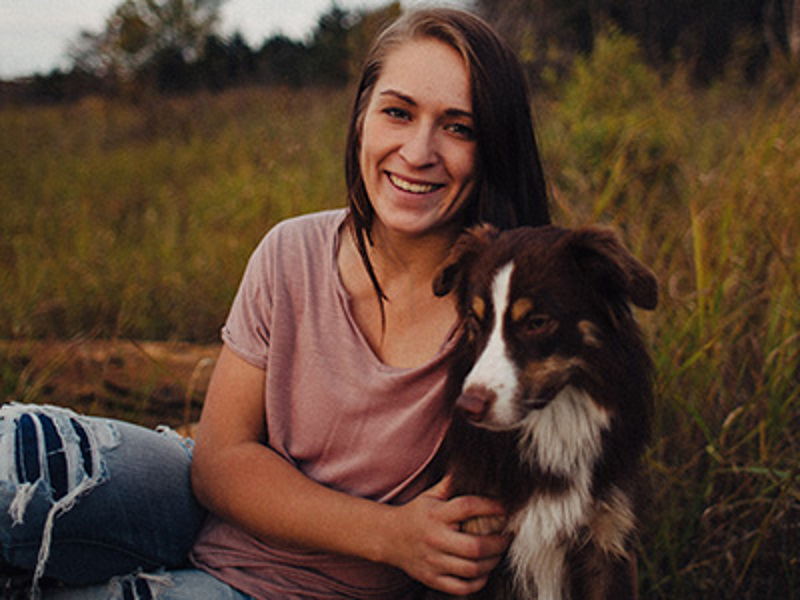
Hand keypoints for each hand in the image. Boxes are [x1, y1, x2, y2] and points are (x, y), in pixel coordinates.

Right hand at [382, 476, 509, 594]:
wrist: (388, 537)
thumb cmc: (415, 514)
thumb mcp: (430, 495)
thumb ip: (451, 483)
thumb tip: (472, 466)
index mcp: (436, 514)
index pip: (468, 507)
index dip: (491, 506)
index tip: (505, 508)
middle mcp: (435, 539)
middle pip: (475, 547)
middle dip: (499, 543)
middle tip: (508, 536)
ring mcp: (433, 562)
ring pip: (472, 569)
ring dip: (492, 562)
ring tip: (498, 553)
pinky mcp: (432, 579)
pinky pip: (462, 587)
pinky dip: (478, 582)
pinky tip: (483, 571)